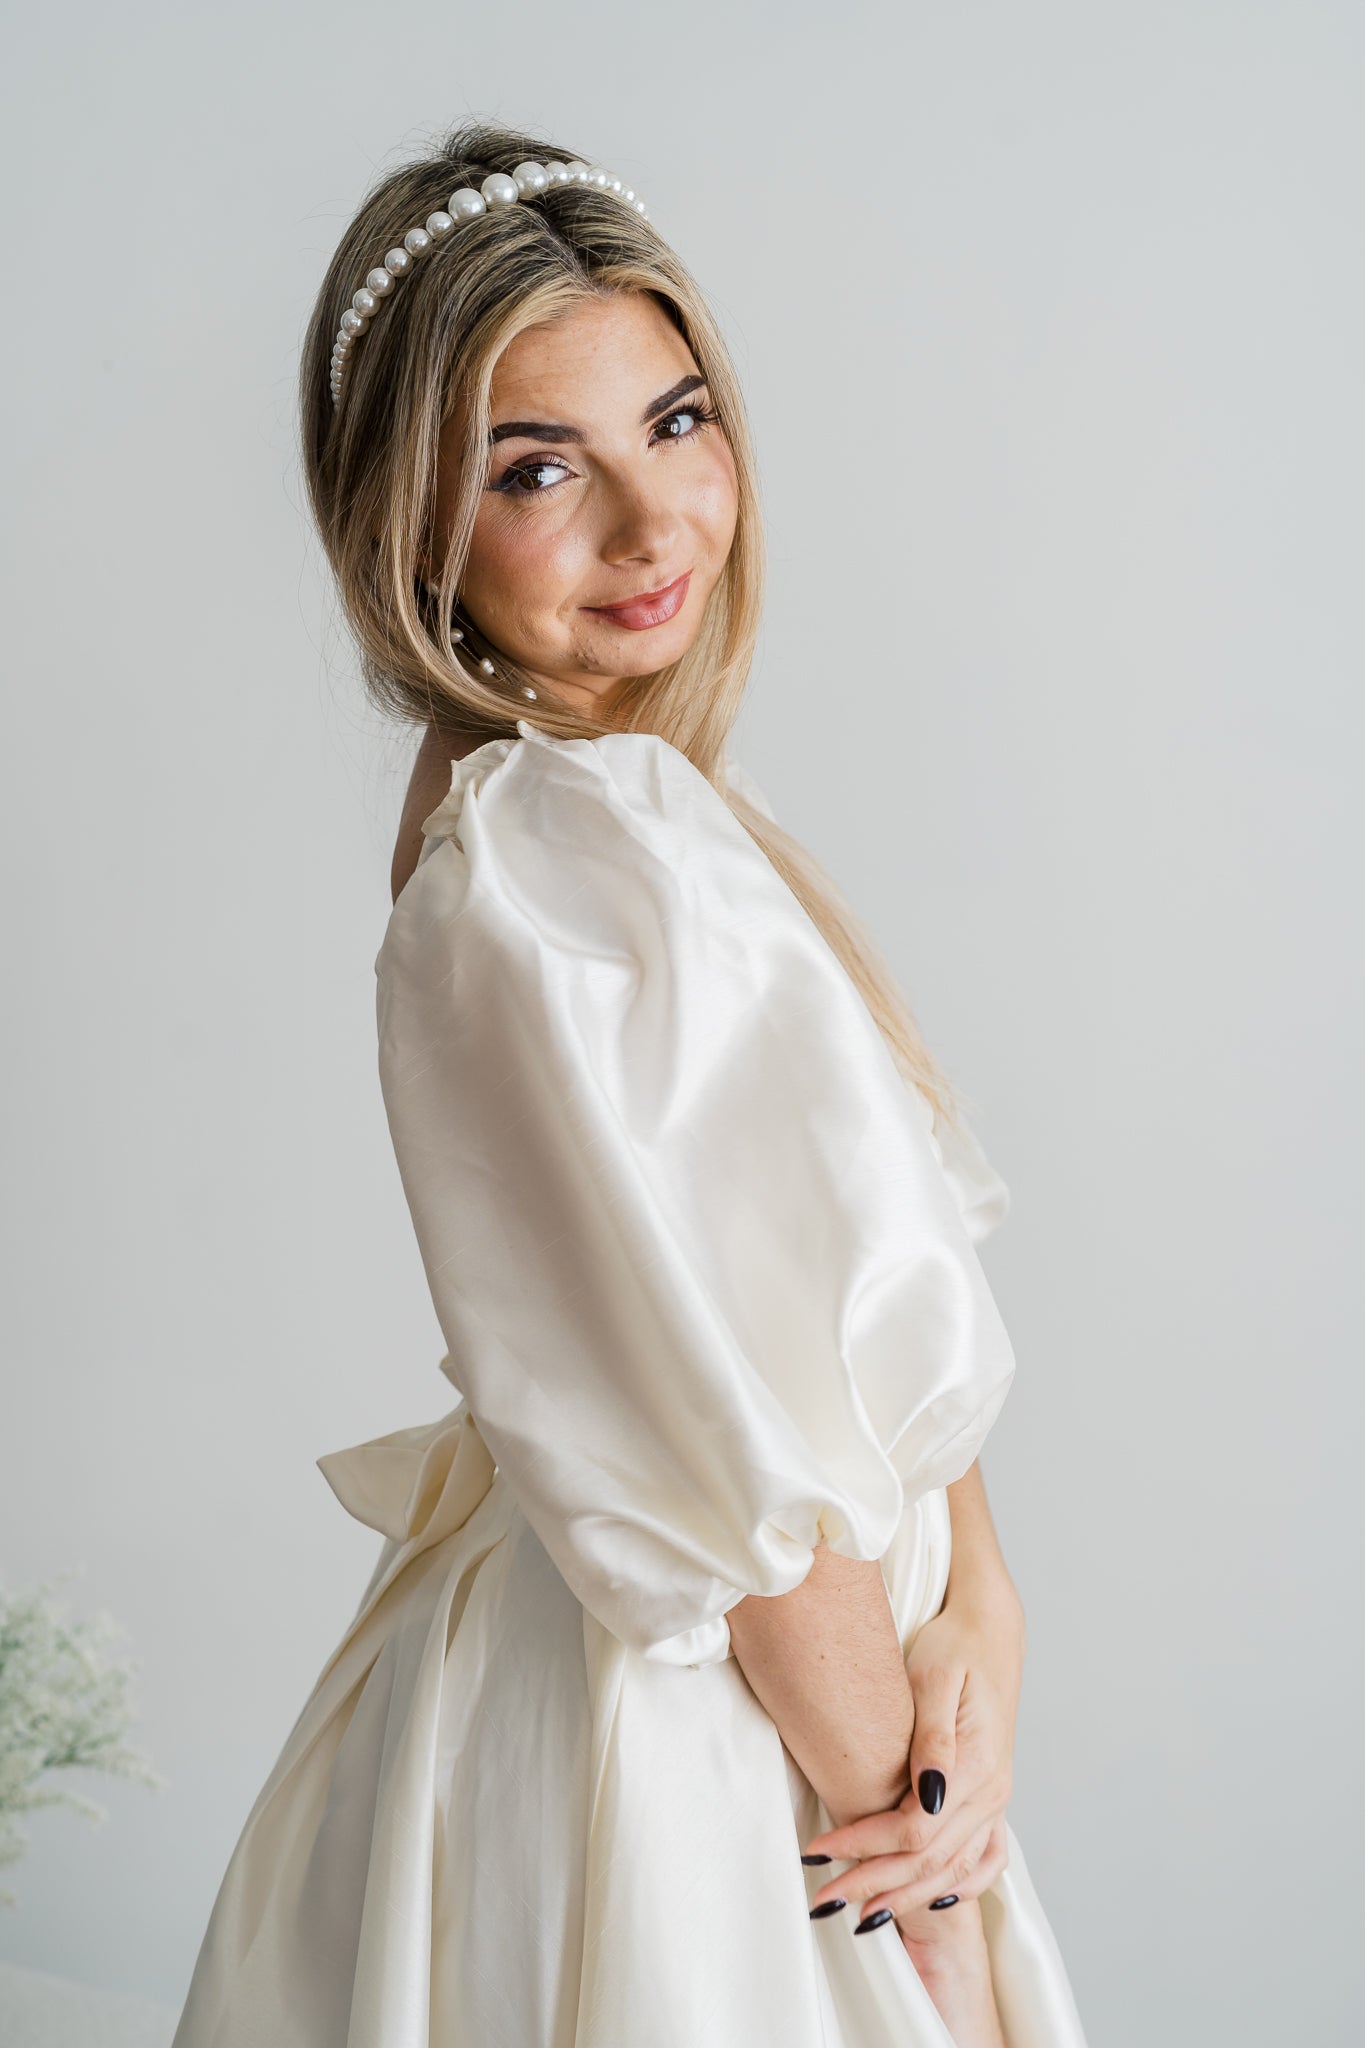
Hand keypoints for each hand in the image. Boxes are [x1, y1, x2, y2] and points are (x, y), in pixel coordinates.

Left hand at [801, 1591, 1024, 1943]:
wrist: (990, 1631)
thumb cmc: (954, 1647)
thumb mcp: (935, 1677)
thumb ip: (933, 1738)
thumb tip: (927, 1792)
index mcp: (976, 1765)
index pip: (914, 1831)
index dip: (862, 1846)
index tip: (817, 1853)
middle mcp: (991, 1793)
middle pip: (929, 1862)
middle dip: (872, 1885)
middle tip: (822, 1900)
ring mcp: (996, 1800)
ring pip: (953, 1871)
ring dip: (906, 1898)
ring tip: (861, 1918)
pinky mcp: (992, 1799)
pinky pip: (982, 1861)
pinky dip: (956, 1888)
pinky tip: (928, 1902)